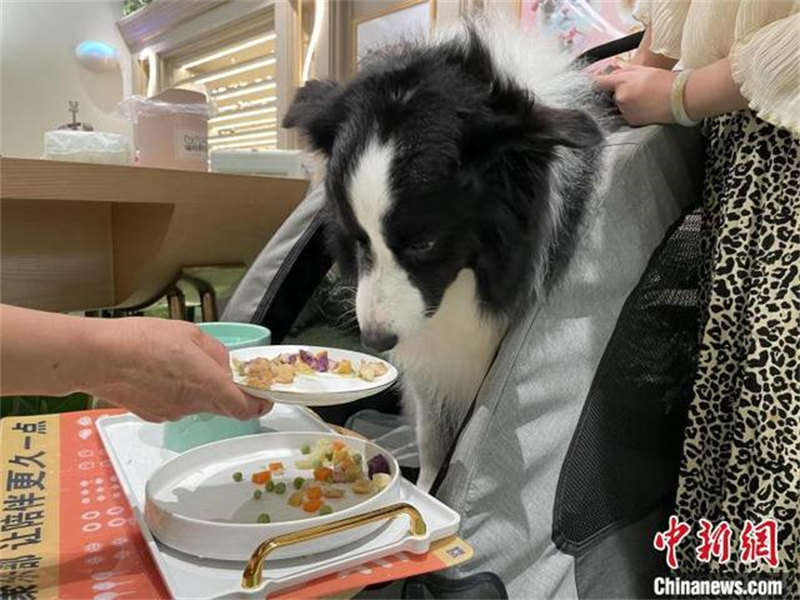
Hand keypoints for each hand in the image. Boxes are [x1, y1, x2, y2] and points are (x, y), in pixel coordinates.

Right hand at [88, 318, 271, 422]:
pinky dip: (179, 394)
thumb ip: (215, 352)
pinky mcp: (155, 415)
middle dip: (230, 393)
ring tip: (182, 366)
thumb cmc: (140, 341)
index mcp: (206, 382)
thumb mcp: (189, 333)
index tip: (265, 399)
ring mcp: (173, 412)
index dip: (259, 405)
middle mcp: (192, 403)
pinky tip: (163, 375)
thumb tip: (225, 364)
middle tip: (226, 374)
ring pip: (200, 405)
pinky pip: (178, 406)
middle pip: (224, 406)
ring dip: (201, 390)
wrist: (98, 357)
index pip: (244, 408)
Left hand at [594, 64, 676, 125]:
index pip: (598, 83)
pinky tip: (646, 106)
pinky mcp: (631, 122)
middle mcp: (621, 98)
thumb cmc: (665, 82)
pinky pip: (626, 116)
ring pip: (619, 106)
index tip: (584, 84)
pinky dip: (633, 112)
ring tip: (645, 98)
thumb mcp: (643, 70)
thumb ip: (623, 72)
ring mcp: (625, 111)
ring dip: (627, 103)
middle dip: (620, 92)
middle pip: (612, 96)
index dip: (591, 83)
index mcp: (622, 82)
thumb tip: (610, 75)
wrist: (681, 98)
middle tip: (638, 89)